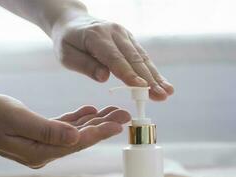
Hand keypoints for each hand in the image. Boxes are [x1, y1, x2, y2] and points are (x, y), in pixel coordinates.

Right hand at [0, 95, 129, 168]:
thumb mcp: (18, 120)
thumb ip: (48, 130)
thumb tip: (76, 138)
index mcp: (39, 151)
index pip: (77, 143)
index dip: (99, 133)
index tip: (119, 124)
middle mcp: (44, 151)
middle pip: (81, 139)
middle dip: (103, 126)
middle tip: (124, 114)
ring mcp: (42, 144)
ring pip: (75, 133)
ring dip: (94, 122)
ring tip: (113, 111)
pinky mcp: (39, 134)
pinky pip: (64, 127)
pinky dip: (78, 119)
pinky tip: (89, 111)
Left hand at [51, 14, 173, 100]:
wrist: (72, 21)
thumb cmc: (67, 41)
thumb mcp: (67, 55)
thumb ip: (85, 66)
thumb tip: (104, 78)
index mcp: (96, 36)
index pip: (115, 58)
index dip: (129, 74)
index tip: (142, 88)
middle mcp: (114, 33)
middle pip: (134, 58)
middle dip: (149, 79)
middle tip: (162, 95)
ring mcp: (124, 34)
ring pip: (142, 57)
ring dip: (155, 76)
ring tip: (168, 92)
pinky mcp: (129, 39)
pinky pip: (141, 55)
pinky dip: (152, 70)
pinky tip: (161, 82)